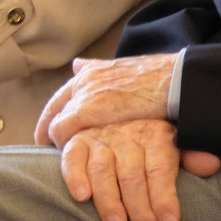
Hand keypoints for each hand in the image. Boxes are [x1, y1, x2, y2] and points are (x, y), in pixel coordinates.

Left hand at [35, 53, 178, 146]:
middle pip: (55, 106)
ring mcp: (83, 95)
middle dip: (48, 127)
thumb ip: (105, 71)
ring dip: (57, 139)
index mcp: (95, 70)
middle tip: (45, 144)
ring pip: (56, 121)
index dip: (56, 112)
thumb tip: (80, 64)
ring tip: (62, 156)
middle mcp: (84, 79)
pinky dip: (63, 145)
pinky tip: (73, 155)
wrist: (175, 80)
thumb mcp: (131, 71)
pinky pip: (61, 132)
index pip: (65, 93)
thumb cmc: (162, 78)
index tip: (53, 128)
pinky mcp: (84, 111)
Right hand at [58, 119, 220, 220]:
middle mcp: (128, 135)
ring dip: (109, 200)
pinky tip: (82, 197)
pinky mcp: (77, 143)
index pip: (161, 169)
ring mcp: (101, 139)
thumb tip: (212, 165)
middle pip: (133, 175)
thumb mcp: (174, 146)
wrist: (113, 116)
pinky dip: (75, 177)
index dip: (165, 196)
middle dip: (141, 209)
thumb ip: (191, 157)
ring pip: (103, 171)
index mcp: (157, 135)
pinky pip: (72, 159)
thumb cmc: (149, 144)